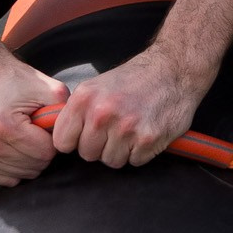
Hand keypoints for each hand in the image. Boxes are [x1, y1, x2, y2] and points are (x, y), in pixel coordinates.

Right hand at [0, 45, 70, 185]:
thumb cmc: (18, 83)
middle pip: (34, 167)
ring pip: (21, 176)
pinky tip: (9, 146)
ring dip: (28, 159)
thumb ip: (65, 113)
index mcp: (2, 125)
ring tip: (20, 135)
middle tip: (31, 129)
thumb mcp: (49, 89)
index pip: (45, 153)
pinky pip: (6, 179)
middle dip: (40, 150)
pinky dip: (14, 166)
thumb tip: (74, 137)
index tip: (42, 124)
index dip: (50, 138)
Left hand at [48, 41, 211, 168]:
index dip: (74, 142)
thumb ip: (77, 111)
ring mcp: (125, 128)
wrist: (173, 70)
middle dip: (100, 147)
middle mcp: (102, 114)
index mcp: (84, 99)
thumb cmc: (133, 80)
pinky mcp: (148, 139)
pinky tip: (144, 133)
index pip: (62, 142)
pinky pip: (135, 162)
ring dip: (121, 151)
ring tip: (131, 130)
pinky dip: (140, 152)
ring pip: (111, 161)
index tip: (84, 136)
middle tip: (114, 130)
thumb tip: (60, 137)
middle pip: (87, 155)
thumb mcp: (95, 86)